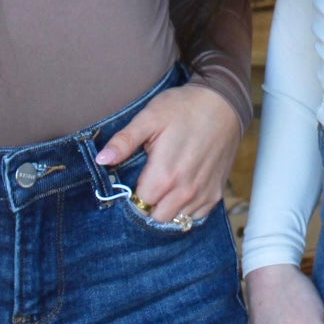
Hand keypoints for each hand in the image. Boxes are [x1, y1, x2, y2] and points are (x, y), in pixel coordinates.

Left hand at [95, 81, 240, 223]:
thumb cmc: (184, 108)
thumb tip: (100, 159)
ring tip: (165, 186)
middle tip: (149, 182)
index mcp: (164, 175)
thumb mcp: (149, 118)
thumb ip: (124, 142)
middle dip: (148, 204)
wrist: (223, 103)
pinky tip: (181, 190)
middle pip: (156, 217)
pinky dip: (185, 209)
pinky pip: (195, 216)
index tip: (134, 181)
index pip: (139, 205)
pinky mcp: (216, 193)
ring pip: (176, 220)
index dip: (132, 195)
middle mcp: (184, 191)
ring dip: (167, 208)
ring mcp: (202, 194)